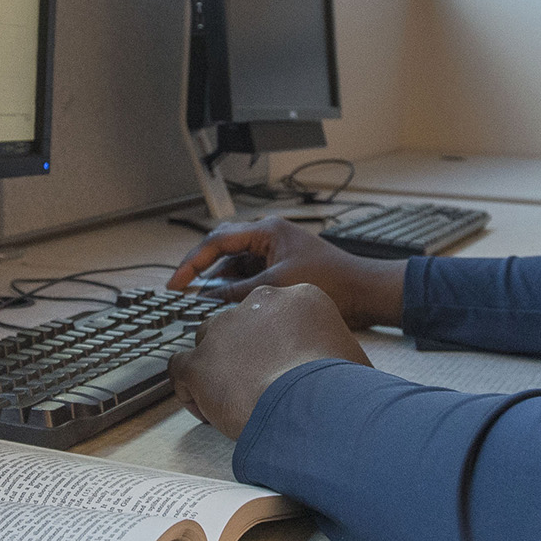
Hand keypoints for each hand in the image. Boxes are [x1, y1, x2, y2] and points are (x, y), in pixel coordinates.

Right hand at [165, 218, 407, 328]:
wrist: (365, 292)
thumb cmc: (332, 280)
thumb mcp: (276, 287)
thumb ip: (238, 293)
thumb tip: (207, 302)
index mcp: (266, 231)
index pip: (216, 241)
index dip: (191, 264)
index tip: (175, 284)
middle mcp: (268, 238)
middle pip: (222, 251)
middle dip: (201, 272)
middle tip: (181, 293)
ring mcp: (274, 254)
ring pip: (235, 267)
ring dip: (219, 286)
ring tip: (202, 307)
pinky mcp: (281, 270)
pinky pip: (249, 278)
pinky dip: (236, 292)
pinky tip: (227, 309)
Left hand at [170, 283, 368, 437]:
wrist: (314, 407)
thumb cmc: (339, 387)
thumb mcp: (350, 355)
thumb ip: (334, 351)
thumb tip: (342, 370)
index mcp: (297, 298)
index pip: (272, 314)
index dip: (272, 344)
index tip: (278, 367)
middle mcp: (256, 304)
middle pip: (238, 324)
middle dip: (242, 353)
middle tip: (257, 384)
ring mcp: (223, 330)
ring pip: (206, 343)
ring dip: (215, 369)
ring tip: (232, 401)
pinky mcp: (198, 361)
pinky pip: (180, 369)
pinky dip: (189, 390)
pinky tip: (207, 409)